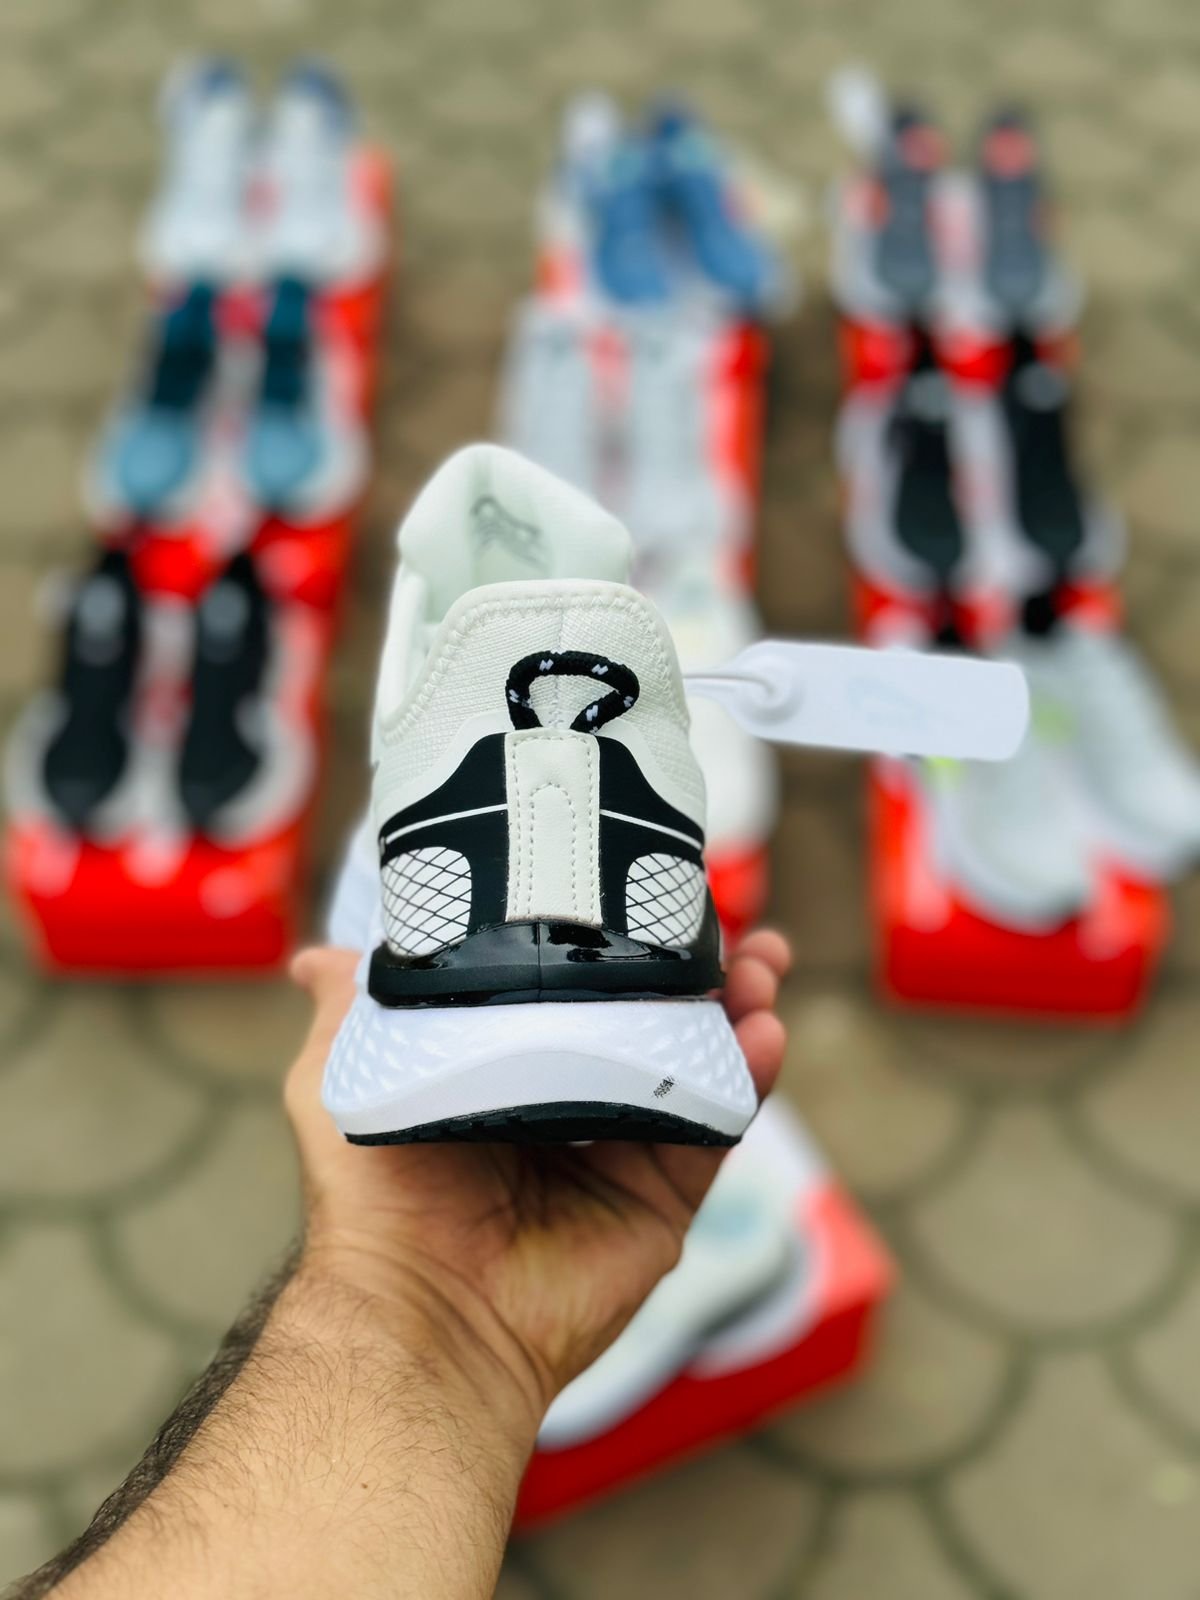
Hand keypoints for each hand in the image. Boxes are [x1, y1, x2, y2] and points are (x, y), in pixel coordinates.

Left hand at [286, 931, 790, 1451]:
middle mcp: (575, 1112)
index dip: (621, 948)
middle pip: (657, 1024)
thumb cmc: (372, 1203)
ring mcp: (624, 1158)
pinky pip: (716, 1130)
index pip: (582, 996)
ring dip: (741, 1011)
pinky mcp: (661, 1203)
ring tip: (762, 966)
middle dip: (702, 972)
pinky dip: (748, 1078)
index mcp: (510, 1076)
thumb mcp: (343, 1082)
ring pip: (698, 1067)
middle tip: (731, 929)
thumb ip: (347, 1013)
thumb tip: (314, 960)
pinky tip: (762, 1033)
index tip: (649, 897)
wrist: (417, 1310)